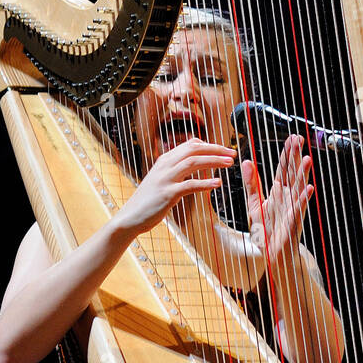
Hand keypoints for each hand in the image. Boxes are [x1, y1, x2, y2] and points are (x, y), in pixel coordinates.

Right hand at [114, 138, 235, 235]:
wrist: (129, 217)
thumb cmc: (148, 200)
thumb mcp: (161, 179)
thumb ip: (175, 169)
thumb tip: (192, 161)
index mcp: (165, 160)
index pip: (190, 144)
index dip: (210, 145)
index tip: (224, 150)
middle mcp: (165, 166)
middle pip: (194, 149)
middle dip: (216, 149)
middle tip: (232, 153)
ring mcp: (165, 179)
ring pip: (193, 162)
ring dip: (214, 161)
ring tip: (229, 164)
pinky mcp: (167, 194)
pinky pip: (190, 185)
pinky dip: (205, 183)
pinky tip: (217, 184)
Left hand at [240, 135, 313, 268]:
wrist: (273, 254)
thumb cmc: (267, 230)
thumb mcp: (254, 204)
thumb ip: (251, 183)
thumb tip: (246, 161)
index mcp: (279, 191)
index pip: (283, 169)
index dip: (287, 154)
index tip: (291, 138)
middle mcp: (288, 197)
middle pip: (292, 173)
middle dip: (295, 156)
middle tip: (299, 139)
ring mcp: (292, 208)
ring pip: (298, 188)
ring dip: (303, 174)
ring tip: (307, 159)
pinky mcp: (293, 221)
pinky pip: (299, 208)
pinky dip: (303, 198)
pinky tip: (309, 188)